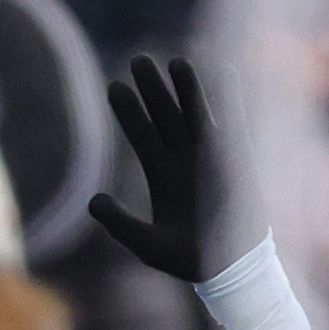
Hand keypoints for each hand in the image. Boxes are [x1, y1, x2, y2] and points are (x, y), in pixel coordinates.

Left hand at [87, 55, 247, 283]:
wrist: (230, 269)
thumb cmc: (188, 260)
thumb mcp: (147, 245)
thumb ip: (119, 224)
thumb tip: (93, 202)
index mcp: (161, 174)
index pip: (141, 133)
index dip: (128, 111)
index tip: (114, 86)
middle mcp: (183, 159)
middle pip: (165, 115)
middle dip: (153, 89)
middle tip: (138, 60)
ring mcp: (210, 157)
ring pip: (196, 114)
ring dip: (188, 88)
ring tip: (176, 61)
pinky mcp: (236, 160)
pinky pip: (233, 123)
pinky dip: (231, 99)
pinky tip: (227, 72)